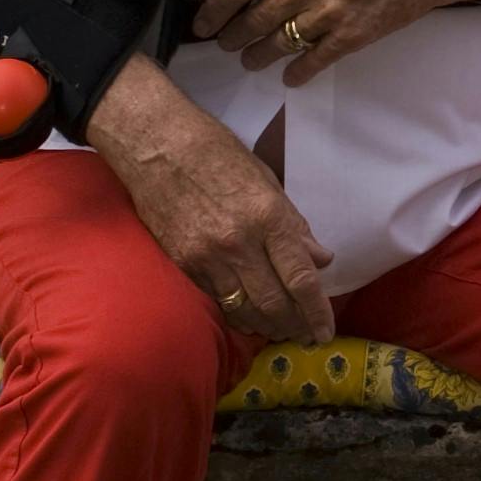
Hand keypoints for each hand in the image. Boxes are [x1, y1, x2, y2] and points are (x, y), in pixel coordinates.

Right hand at [86, 61, 335, 341]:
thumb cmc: (218, 153)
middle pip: (274, 304)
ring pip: (245, 310)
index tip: (325, 331)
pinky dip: (238, 314)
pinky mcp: (183, 263)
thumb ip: (294, 226)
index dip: (317, 312)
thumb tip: (320, 259)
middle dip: (295, 326)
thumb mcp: (267, 181)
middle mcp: (240, 243)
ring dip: (267, 326)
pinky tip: (249, 317)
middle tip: (306, 335)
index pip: (300, 278)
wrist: (156, 145)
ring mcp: (208, 257)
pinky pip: (217, 300)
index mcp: (268, 217)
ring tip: (282, 330)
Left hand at [193, 0, 480, 82]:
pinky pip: (314, 61)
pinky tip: (289, 75)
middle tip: (225, 43)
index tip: (202, 22)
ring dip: (258, 55)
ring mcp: (330, 11)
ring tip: (251, 59)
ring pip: (279, 43)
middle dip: (233, 36)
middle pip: (254, 19)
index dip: (214, 8)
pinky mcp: (354, 34)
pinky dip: (297, 72)